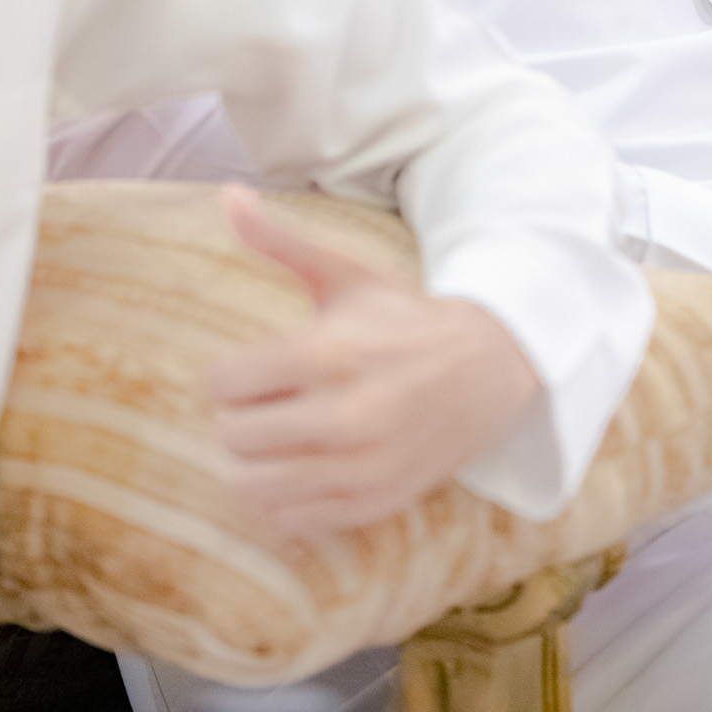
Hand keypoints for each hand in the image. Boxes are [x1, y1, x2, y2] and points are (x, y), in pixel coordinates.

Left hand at [206, 186, 540, 535]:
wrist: (488, 368)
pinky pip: (290, 518)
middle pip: (232, 436)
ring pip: (253, 485)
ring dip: (257, 460)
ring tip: (282, 434)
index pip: (223, 384)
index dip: (230, 374)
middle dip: (242, 415)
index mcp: (329, 353)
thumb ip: (279, 240)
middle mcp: (342, 415)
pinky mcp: (371, 501)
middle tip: (270, 401)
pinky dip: (286, 496)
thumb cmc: (404, 318)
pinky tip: (305, 464)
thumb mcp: (345, 274)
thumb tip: (226, 193)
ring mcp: (358, 466)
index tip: (253, 368)